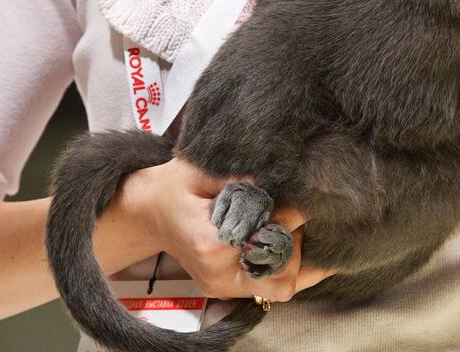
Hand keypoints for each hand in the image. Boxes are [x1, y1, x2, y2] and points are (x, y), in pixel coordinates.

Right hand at [117, 157, 333, 301]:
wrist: (148, 211)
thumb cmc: (176, 186)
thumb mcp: (204, 171)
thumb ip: (244, 179)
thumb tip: (288, 181)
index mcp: (211, 244)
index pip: (268, 237)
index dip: (291, 214)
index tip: (303, 193)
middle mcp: (218, 273)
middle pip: (282, 271)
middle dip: (297, 239)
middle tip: (294, 212)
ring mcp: (223, 286)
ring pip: (282, 286)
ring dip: (297, 256)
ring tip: (291, 226)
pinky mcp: (228, 288)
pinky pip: (272, 288)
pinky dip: (294, 269)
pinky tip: (312, 250)